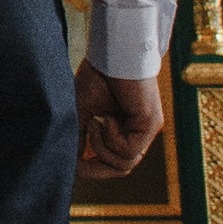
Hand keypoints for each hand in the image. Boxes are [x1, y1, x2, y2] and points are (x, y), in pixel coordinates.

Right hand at [75, 62, 161, 179]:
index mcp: (124, 130)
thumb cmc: (98, 74)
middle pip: (121, 169)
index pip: (113, 163)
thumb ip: (81, 136)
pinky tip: (106, 118)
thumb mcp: (83, 111)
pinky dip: (111, 137)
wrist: (112, 53)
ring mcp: (146, 130)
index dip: (93, 169)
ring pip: (124, 163)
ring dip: (101, 146)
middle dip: (97, 168)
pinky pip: (128, 149)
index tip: (75, 164)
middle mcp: (138, 133)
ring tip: (94, 122)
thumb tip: (72, 161)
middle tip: (81, 156)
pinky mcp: (150, 125)